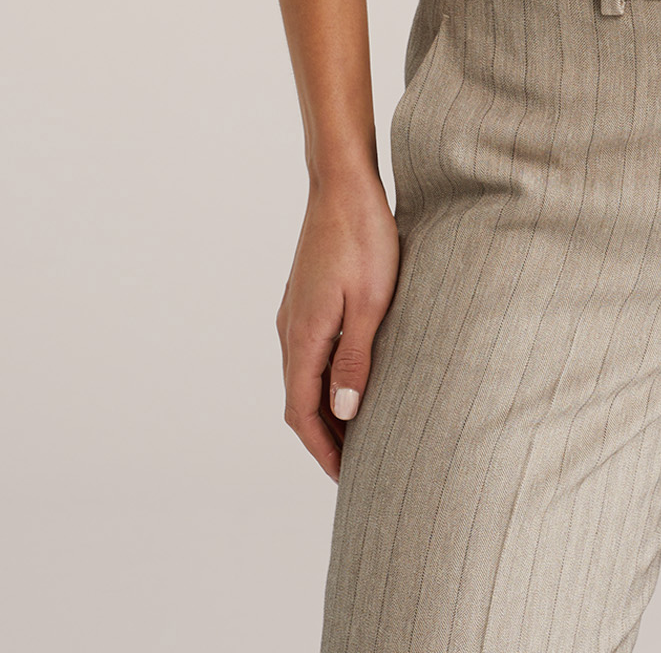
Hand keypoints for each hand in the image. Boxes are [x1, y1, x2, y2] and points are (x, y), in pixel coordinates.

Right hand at [276, 161, 399, 478]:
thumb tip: (343, 413)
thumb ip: (356, 359)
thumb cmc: (364, 237)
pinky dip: (326, 378)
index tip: (347, 478)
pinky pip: (309, 353)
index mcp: (303, 336)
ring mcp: (295, 311)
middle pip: (299, 400)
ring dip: (325, 408)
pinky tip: (353, 379)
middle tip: (359, 465)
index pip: (302, 412)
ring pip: (304, 377)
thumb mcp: (371, 302)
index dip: (324, 449)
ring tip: (361, 430)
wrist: (343, 182)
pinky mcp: (305, 297)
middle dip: (325, 437)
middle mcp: (290, 328)